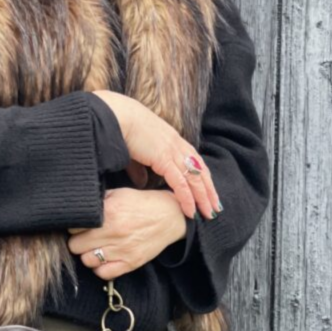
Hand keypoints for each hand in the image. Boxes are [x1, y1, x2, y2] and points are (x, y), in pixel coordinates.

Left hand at [67, 188, 186, 279]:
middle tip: (86, 237)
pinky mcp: (130, 263)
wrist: (170, 217)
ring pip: (86, 261)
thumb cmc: (142, 204)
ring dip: (88, 255)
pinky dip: (100, 269)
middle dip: (78, 241)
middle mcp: (113, 232)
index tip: (81, 225)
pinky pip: (103, 274)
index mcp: (109, 212)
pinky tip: (104, 260)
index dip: (75, 225)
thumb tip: (78, 208)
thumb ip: (98, 201)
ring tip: (95, 249)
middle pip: (75, 245)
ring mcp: (121, 249)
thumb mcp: (119, 193)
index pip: (74, 225)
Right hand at [92, 89, 220, 219]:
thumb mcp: (135, 152)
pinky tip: (191, 211)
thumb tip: (141, 182)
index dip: (203, 178)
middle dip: (209, 191)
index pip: (195, 161)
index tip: (208, 193)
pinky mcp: (164, 158)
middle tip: (215, 208)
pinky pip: (180, 183)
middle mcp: (177, 145)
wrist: (116, 116)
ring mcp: (172, 151)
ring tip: (208, 214)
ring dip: (203, 198)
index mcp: (173, 140)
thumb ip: (139, 169)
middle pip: (200, 171)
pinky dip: (187, 198)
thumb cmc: (122, 130)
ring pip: (194, 179)